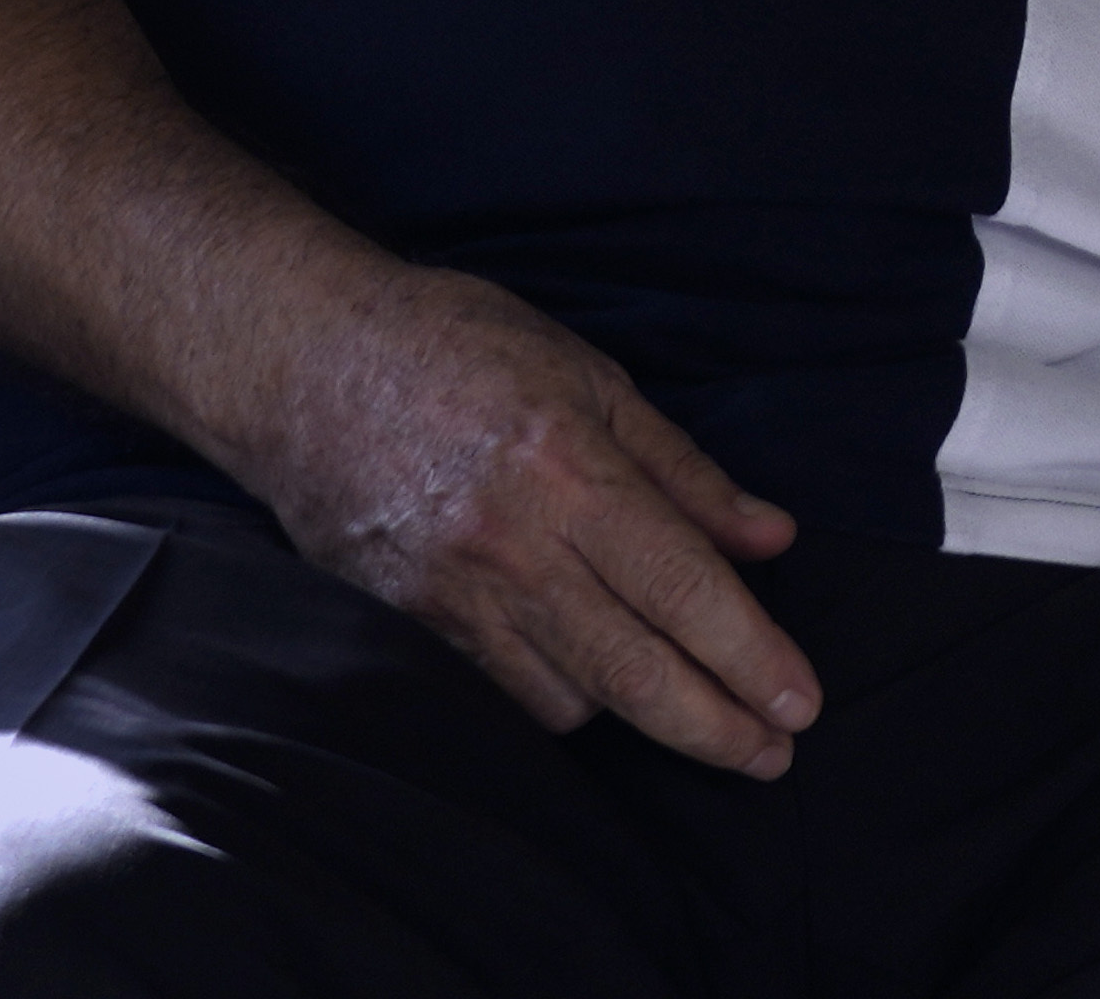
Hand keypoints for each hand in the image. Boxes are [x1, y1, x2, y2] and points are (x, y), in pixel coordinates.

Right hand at [228, 258, 816, 773]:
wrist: (300, 361)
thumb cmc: (456, 344)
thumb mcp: (592, 376)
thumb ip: (683, 470)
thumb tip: (768, 538)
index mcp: (571, 470)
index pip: (683, 587)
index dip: (750, 655)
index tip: (799, 702)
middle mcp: (512, 546)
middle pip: (632, 668)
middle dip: (714, 726)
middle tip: (774, 754)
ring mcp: (451, 593)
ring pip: (567, 696)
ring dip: (639, 716)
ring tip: (694, 711)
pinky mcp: (404, 623)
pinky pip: (498, 691)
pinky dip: (558, 697)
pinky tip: (595, 688)